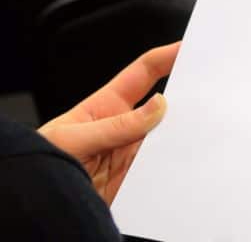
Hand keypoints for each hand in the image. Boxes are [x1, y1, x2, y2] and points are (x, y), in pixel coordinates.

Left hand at [38, 42, 179, 204]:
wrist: (40, 205)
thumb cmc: (39, 164)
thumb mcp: (71, 139)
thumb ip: (114, 126)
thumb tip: (157, 106)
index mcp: (107, 105)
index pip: (144, 72)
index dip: (167, 56)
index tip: (191, 49)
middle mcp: (125, 126)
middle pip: (164, 104)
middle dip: (185, 96)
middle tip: (206, 92)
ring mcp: (134, 152)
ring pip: (169, 136)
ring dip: (181, 134)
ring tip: (194, 131)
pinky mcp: (138, 177)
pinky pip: (164, 167)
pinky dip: (176, 163)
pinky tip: (181, 160)